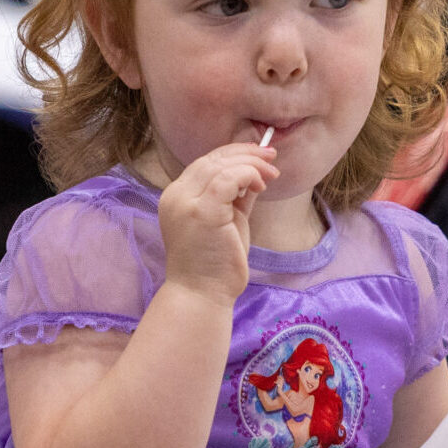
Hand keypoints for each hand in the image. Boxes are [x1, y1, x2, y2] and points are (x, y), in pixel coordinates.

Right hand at [158, 144, 276, 307]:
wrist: (201, 294)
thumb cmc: (215, 263)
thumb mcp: (226, 221)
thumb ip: (234, 196)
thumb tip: (254, 174)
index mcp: (177, 196)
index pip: (205, 163)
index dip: (233, 154)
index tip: (260, 155)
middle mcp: (176, 195)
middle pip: (211, 160)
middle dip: (246, 153)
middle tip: (272, 156)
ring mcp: (186, 202)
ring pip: (220, 166)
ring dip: (251, 164)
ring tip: (271, 174)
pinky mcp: (201, 211)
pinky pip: (228, 179)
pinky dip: (248, 175)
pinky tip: (260, 186)